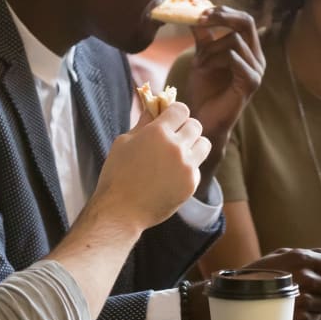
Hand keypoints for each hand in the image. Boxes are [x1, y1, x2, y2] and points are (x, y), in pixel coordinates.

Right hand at [91, 101, 210, 230]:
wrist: (121, 211)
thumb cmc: (116, 174)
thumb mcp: (124, 142)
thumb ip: (143, 123)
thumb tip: (154, 108)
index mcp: (158, 132)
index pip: (181, 109)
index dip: (175, 113)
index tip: (170, 119)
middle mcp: (176, 146)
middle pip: (195, 125)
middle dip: (185, 128)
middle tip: (174, 137)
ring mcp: (186, 166)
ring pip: (204, 144)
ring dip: (194, 145)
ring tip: (180, 153)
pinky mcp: (191, 183)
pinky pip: (197, 167)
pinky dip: (188, 168)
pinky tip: (173, 175)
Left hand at [183, 6, 264, 154]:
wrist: (203, 119)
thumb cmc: (204, 90)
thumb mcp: (202, 55)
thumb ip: (202, 33)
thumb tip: (196, 4)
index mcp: (249, 49)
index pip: (242, 19)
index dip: (222, 11)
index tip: (199, 8)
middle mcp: (257, 58)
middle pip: (246, 23)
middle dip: (222, 17)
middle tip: (200, 19)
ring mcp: (257, 71)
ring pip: (235, 41)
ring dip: (211, 48)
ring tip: (197, 62)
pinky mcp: (251, 83)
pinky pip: (235, 59)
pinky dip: (215, 59)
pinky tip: (202, 68)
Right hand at [245, 247, 320, 319]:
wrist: (236, 296)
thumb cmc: (264, 272)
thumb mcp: (287, 254)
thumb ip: (319, 253)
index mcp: (302, 258)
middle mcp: (304, 278)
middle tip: (303, 286)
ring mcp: (301, 300)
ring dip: (315, 303)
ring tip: (295, 298)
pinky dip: (307, 317)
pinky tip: (291, 310)